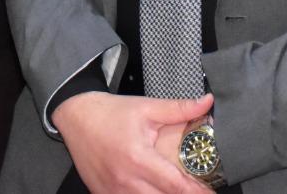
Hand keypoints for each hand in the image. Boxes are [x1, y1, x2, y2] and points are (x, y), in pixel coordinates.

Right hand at [53, 91, 213, 192]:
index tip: (211, 193)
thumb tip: (207, 102)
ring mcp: (113, 192)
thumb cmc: (111, 112)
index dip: (196, 192)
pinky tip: (154, 190)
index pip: (175, 185)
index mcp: (138, 158)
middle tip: (199, 191)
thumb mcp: (146, 107)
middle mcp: (125, 180)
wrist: (75, 117)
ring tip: (177, 189)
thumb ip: (179, 109)